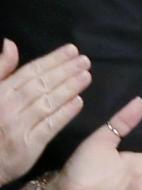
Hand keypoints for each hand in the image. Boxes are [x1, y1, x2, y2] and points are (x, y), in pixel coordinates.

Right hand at [0, 42, 89, 184]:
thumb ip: (1, 69)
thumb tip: (10, 44)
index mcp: (0, 92)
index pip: (29, 72)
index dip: (52, 60)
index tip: (72, 50)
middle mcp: (8, 106)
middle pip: (41, 84)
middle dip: (65, 71)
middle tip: (85, 61)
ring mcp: (19, 126)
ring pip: (47, 103)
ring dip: (68, 88)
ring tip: (86, 77)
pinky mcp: (29, 145)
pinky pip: (49, 126)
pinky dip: (64, 113)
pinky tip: (79, 103)